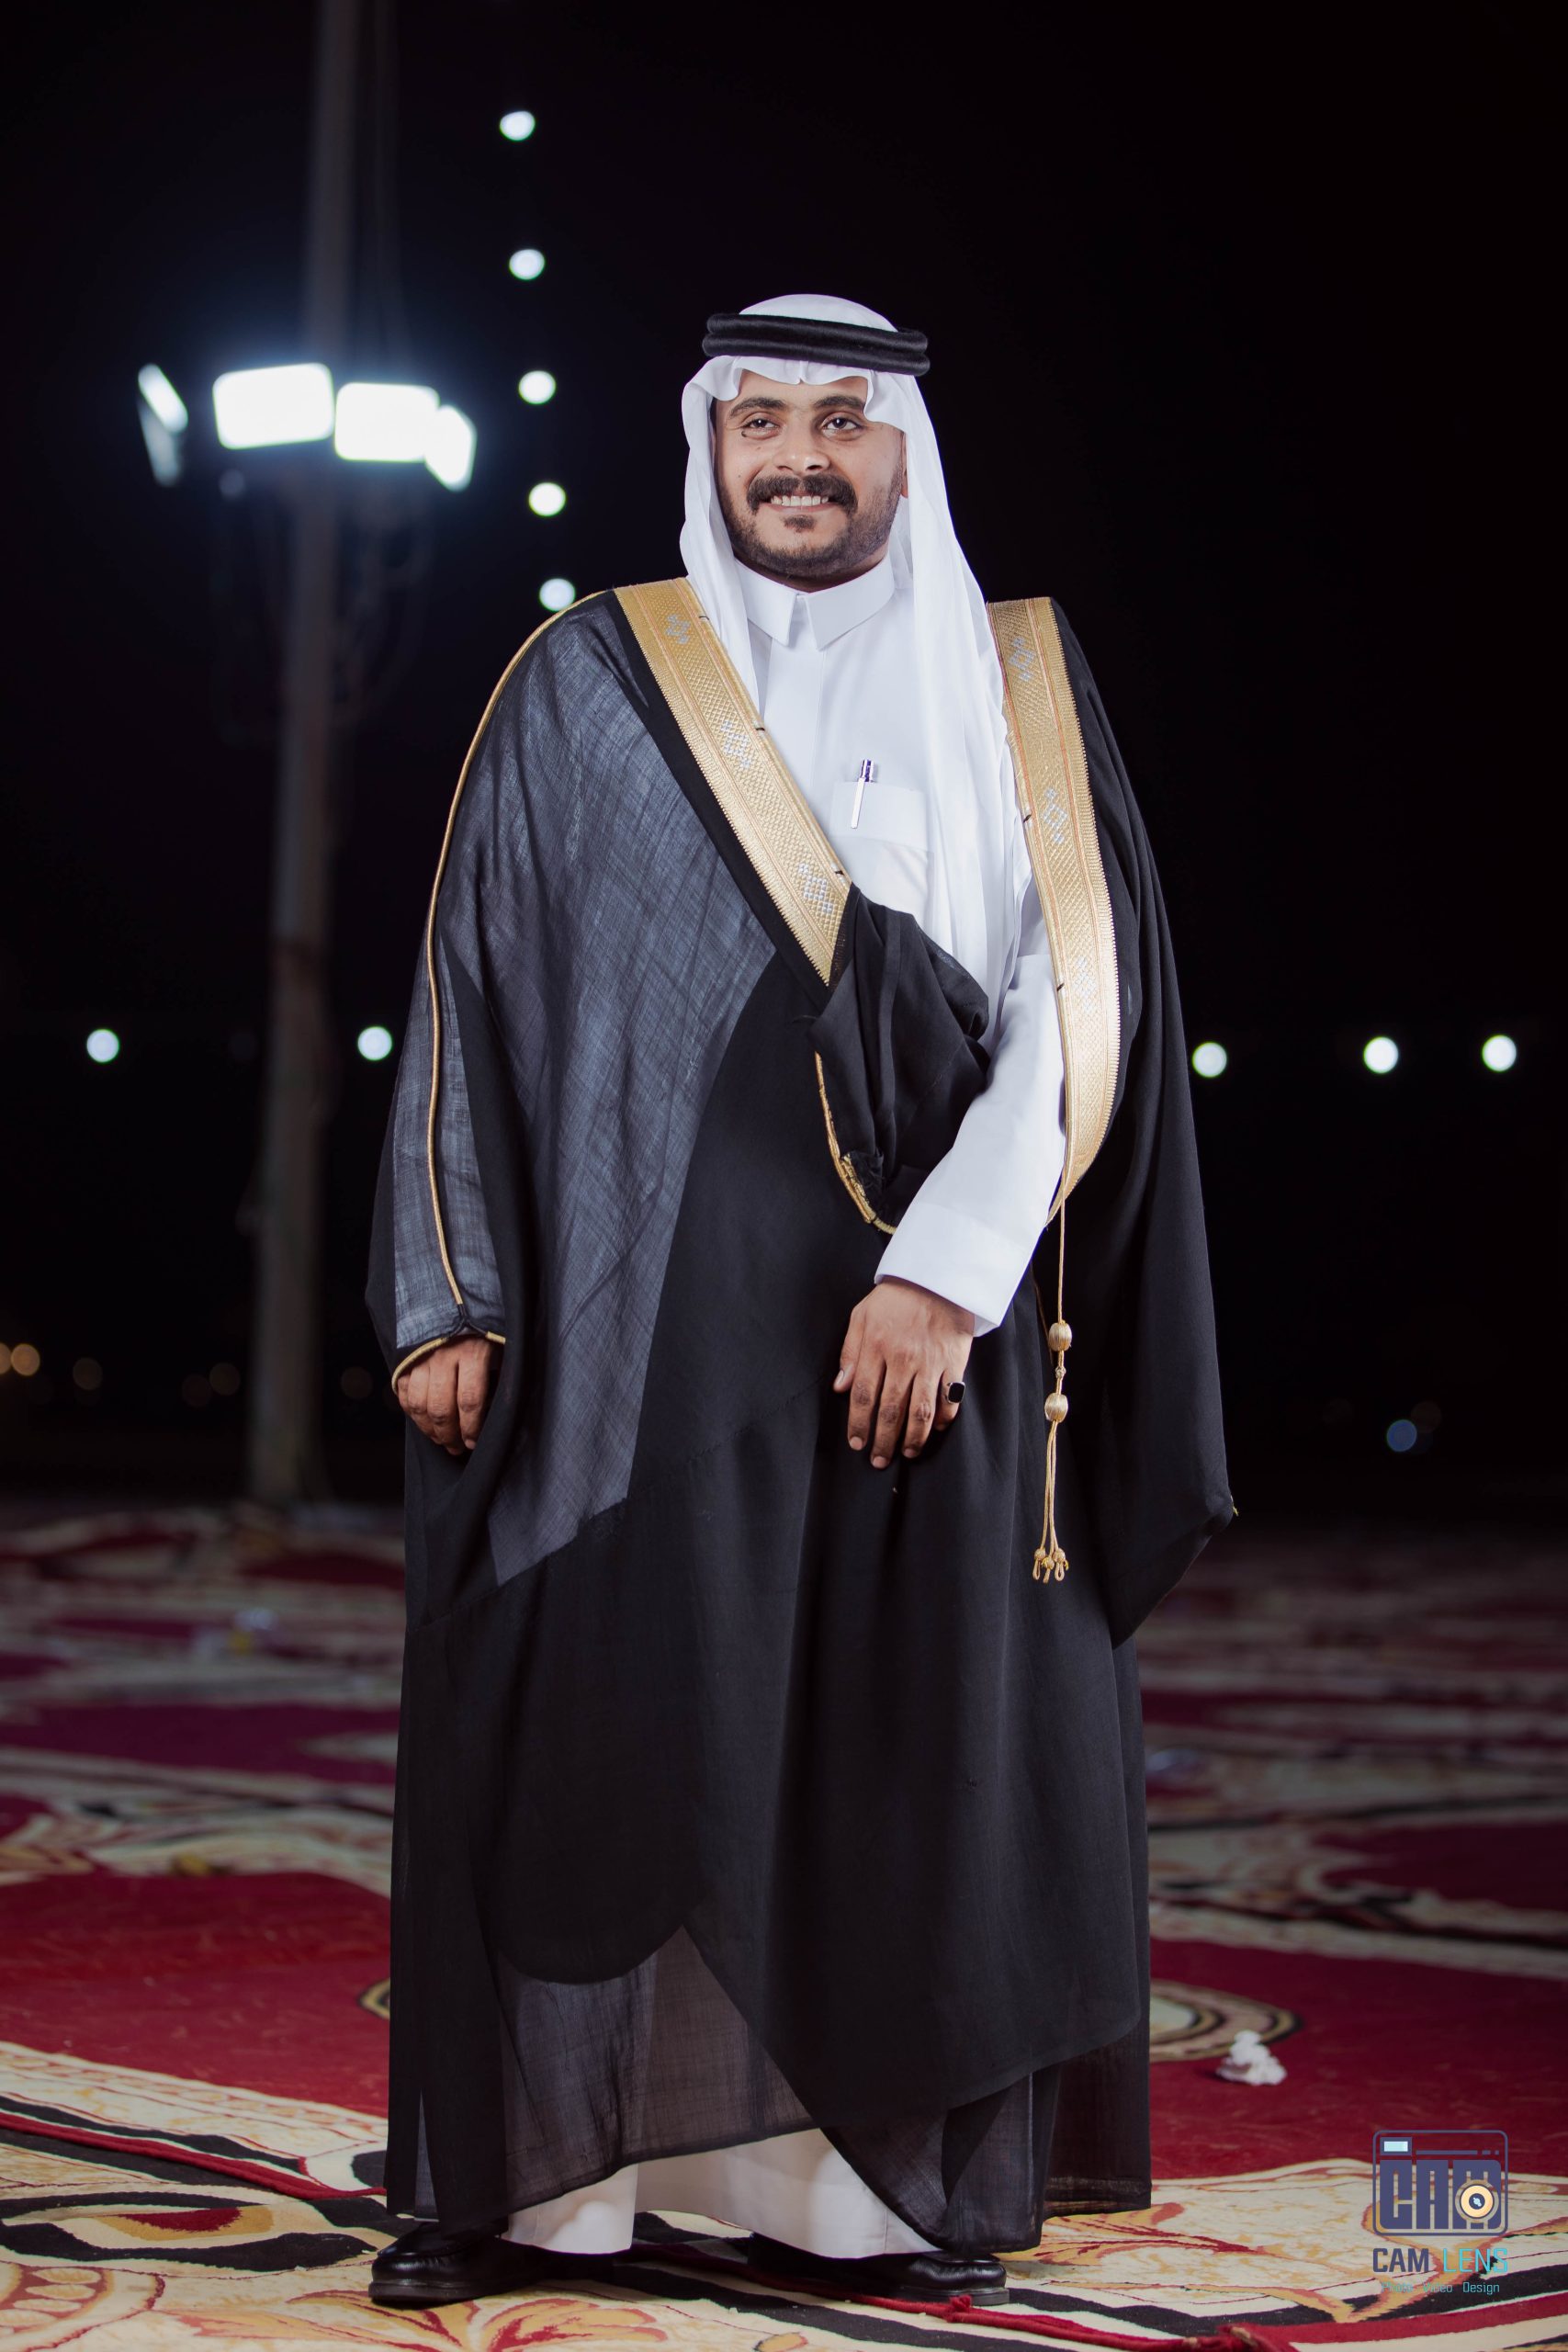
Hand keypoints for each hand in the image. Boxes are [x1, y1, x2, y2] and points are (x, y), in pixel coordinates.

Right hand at [395, 1335, 499, 1455]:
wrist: (457, 1299)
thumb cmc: (486, 1330)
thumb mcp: (503, 1348)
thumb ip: (500, 1377)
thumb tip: (495, 1413)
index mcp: (473, 1351)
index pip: (470, 1400)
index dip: (471, 1428)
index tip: (474, 1442)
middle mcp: (443, 1354)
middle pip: (441, 1407)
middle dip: (449, 1435)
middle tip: (457, 1448)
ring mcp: (421, 1356)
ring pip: (419, 1404)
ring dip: (429, 1429)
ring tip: (441, 1440)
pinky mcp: (405, 1357)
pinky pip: (404, 1394)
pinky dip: (412, 1413)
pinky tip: (424, 1423)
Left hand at [833, 1279, 973, 1468]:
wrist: (937, 1277)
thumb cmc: (895, 1298)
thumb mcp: (861, 1316)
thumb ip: (849, 1352)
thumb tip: (839, 1387)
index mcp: (876, 1347)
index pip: (862, 1396)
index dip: (858, 1424)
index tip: (857, 1443)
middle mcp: (903, 1359)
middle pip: (890, 1410)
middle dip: (882, 1440)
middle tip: (878, 1460)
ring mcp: (931, 1362)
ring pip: (920, 1412)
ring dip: (912, 1438)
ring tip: (907, 1453)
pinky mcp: (954, 1362)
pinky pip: (950, 1398)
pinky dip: (943, 1418)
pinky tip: (935, 1430)